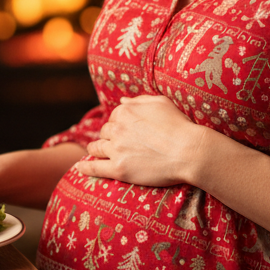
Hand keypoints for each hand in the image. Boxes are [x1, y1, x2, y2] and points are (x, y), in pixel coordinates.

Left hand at [76, 94, 212, 187]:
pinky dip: (86, 168)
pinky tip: (80, 169)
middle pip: (104, 133)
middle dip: (109, 138)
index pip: (113, 118)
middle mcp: (117, 128)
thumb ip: (138, 100)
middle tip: (117, 145)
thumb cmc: (179, 125)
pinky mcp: (119, 169)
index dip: (119, 126)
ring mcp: (116, 149)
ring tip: (97, 155)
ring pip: (96, 149)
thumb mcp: (160, 102)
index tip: (126, 132)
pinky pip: (95, 168)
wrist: (190, 151)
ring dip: (96, 150)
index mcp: (125, 111)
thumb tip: (121, 99)